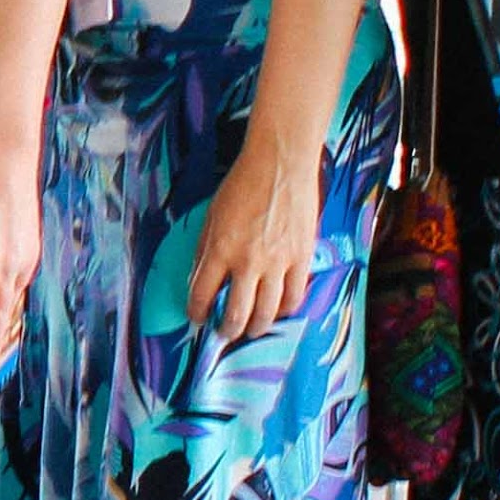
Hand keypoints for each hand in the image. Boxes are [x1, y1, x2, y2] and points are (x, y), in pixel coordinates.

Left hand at [183, 127, 317, 346]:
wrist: (280, 165)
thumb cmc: (241, 187)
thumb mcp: (211, 218)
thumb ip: (205, 251)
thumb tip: (198, 281)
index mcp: (219, 250)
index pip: (202, 294)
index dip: (197, 312)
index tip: (198, 318)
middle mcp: (247, 262)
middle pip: (236, 313)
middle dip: (227, 330)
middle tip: (224, 334)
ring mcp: (277, 262)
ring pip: (267, 311)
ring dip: (256, 327)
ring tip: (250, 330)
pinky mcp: (302, 258)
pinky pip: (294, 296)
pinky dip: (286, 310)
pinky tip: (278, 311)